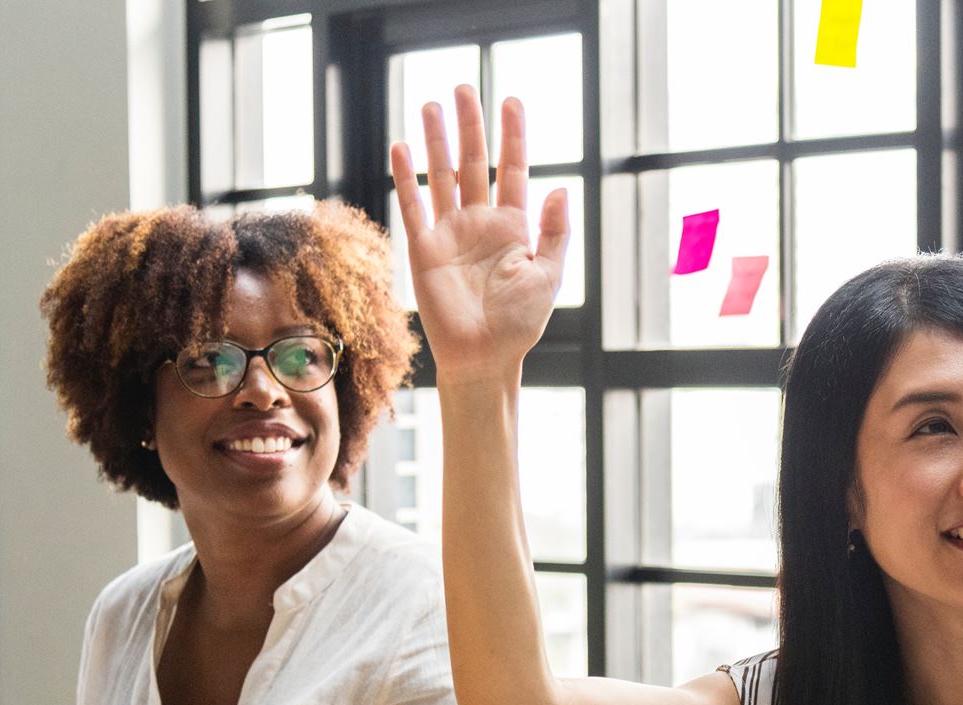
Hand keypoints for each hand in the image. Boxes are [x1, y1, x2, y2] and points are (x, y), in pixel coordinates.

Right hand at [390, 86, 568, 383]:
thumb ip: (554, 232)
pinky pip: (413, 207)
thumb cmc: (520, 323)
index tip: (512, 101)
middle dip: (470, 126)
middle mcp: (479, 223)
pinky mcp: (424, 250)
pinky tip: (402, 148)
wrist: (485, 358)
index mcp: (512, 227)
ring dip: (436, 141)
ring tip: (431, 104)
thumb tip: (560, 187)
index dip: (513, 136)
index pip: (513, 170)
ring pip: (442, 176)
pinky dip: (407, 178)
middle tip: (464, 88)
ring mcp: (450, 234)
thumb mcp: (549, 275)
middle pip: (473, 163)